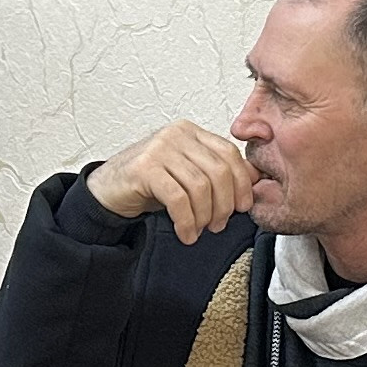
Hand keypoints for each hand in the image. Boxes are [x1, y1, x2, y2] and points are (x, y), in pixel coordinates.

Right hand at [86, 121, 254, 244]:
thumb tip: (256, 179)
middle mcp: (176, 135)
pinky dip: (186, 221)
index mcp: (191, 132)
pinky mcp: (144, 168)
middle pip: (218, 171)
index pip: (229, 153)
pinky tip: (186, 233)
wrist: (109, 189)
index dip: (242, 183)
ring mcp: (159, 149)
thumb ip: (218, 172)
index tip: (243, 207)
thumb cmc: (151, 183)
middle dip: (224, 204)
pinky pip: (178, 198)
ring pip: (200, 187)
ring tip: (200, 230)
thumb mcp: (189, 174)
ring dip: (204, 216)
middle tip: (219, 225)